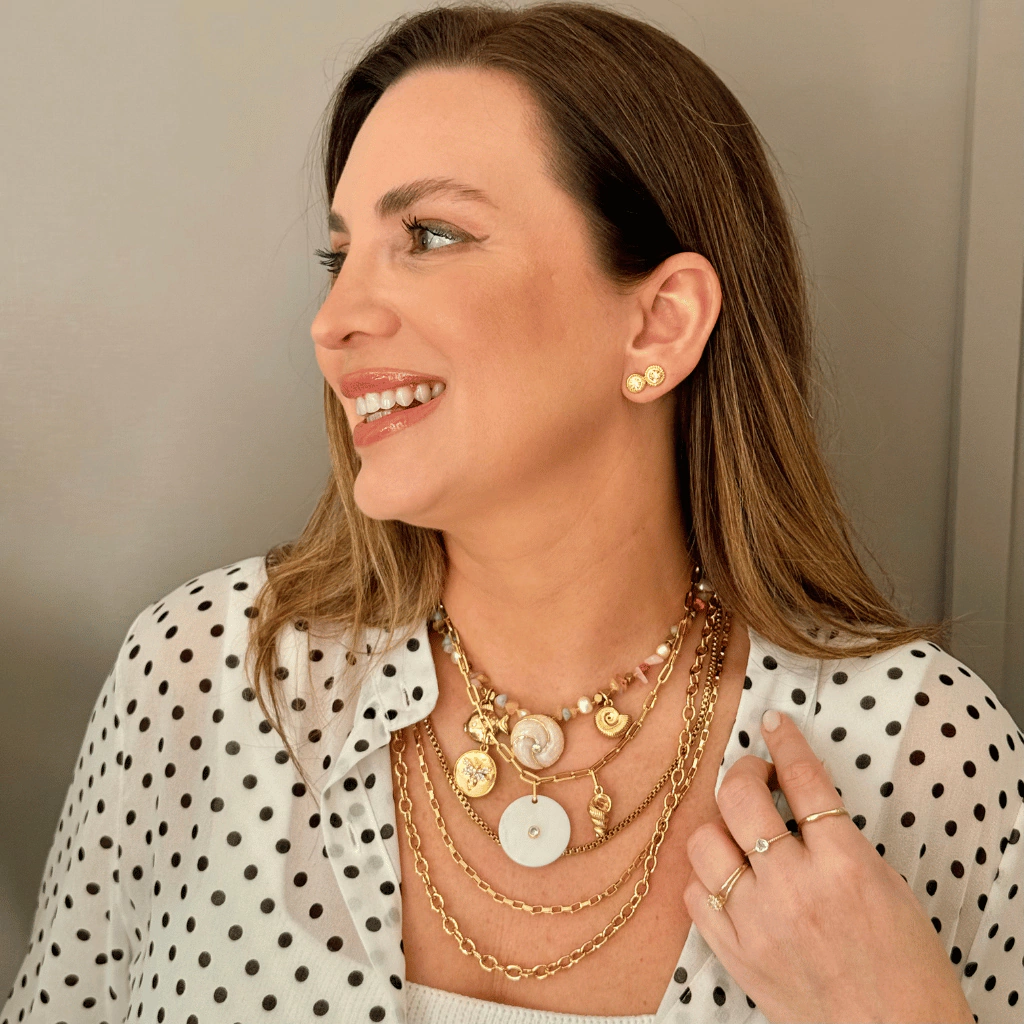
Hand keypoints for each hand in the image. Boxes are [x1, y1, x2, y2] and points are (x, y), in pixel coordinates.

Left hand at [683, 708, 974, 1022]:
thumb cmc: (904, 966)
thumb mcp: (888, 886)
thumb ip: (839, 838)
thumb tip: (796, 795)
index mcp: (844, 866)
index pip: (804, 779)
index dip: (785, 741)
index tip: (774, 722)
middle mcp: (794, 888)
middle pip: (740, 796)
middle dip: (745, 771)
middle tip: (756, 775)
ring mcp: (756, 921)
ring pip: (704, 840)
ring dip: (719, 823)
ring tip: (739, 828)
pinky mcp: (734, 953)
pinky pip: (695, 894)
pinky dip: (707, 877)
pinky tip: (728, 875)